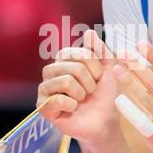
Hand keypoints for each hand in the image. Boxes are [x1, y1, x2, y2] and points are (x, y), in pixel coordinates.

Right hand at [36, 28, 121, 143]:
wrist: (105, 120)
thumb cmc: (104, 94)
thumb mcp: (108, 69)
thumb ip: (101, 50)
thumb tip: (89, 32)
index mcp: (63, 59)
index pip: (77, 53)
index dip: (94, 66)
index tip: (98, 77)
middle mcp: (50, 72)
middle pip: (73, 68)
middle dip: (89, 82)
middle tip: (90, 91)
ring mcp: (44, 89)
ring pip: (64, 82)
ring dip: (81, 93)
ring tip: (82, 99)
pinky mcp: (43, 108)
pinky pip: (56, 100)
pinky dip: (71, 105)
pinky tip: (73, 109)